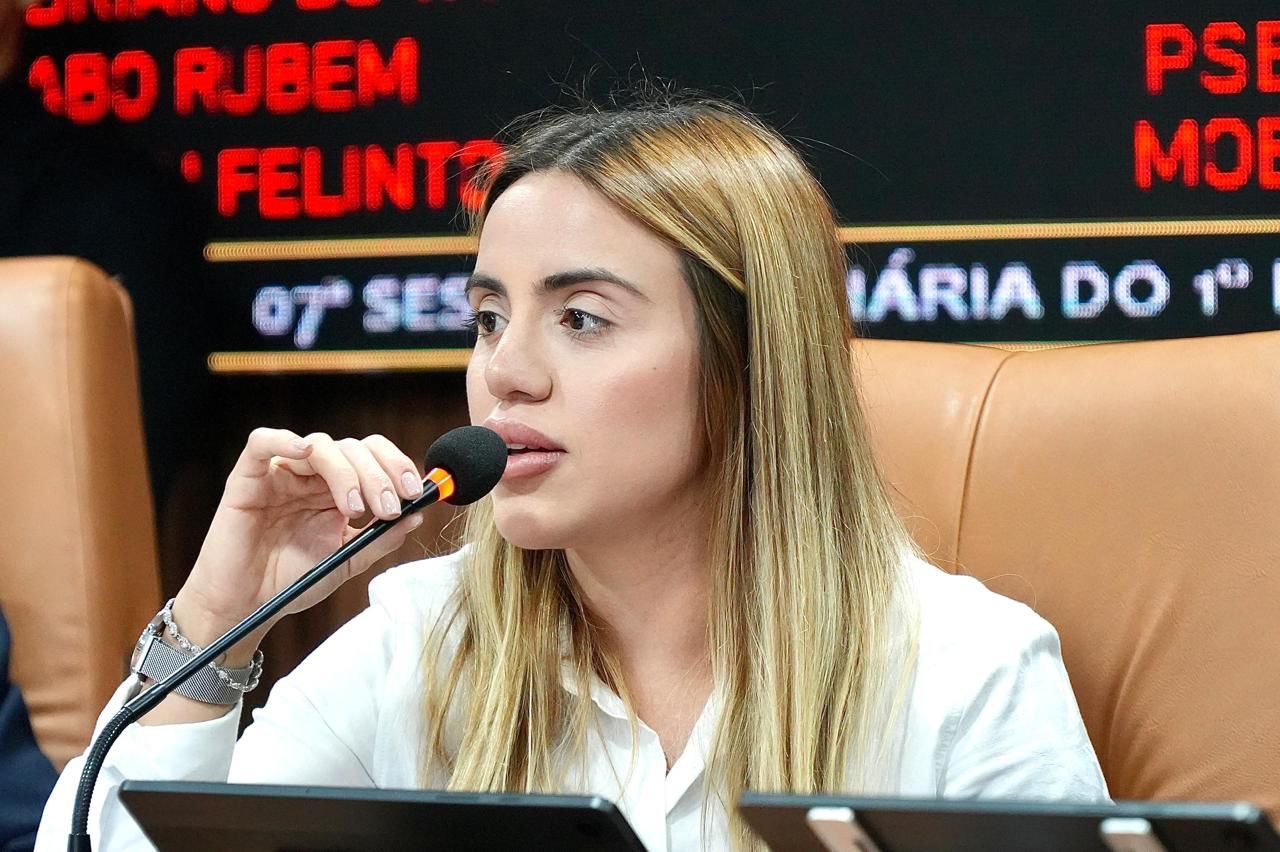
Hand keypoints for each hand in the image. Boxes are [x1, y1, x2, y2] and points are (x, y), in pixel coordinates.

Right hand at [172, 428, 425, 660]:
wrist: (247, 608)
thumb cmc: (291, 583)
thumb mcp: (348, 560)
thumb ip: (380, 538)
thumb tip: (418, 514)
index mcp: (337, 489)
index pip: (372, 456)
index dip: (396, 465)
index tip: (414, 492)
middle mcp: (312, 476)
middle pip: (352, 448)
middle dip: (378, 475)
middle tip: (389, 507)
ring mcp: (281, 474)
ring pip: (320, 445)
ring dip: (346, 471)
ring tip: (354, 508)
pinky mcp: (247, 479)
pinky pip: (261, 442)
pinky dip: (284, 440)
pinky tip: (305, 455)